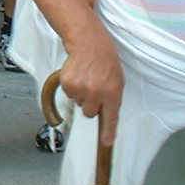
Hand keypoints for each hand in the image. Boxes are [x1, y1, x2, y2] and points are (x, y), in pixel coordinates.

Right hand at [59, 26, 123, 145]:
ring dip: (82, 94)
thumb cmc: (105, 60)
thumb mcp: (117, 80)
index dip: (108, 132)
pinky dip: (72, 87)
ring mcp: (81, 88)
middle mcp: (96, 93)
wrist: (88, 42)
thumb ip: (112, 98)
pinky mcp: (67, 84)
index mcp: (113, 92)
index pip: (111, 118)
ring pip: (78, 103)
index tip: (106, 142)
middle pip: (89, 112)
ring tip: (86, 78)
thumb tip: (105, 114)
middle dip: (91, 104)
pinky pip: (69, 94)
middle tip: (94, 89)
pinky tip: (78, 75)